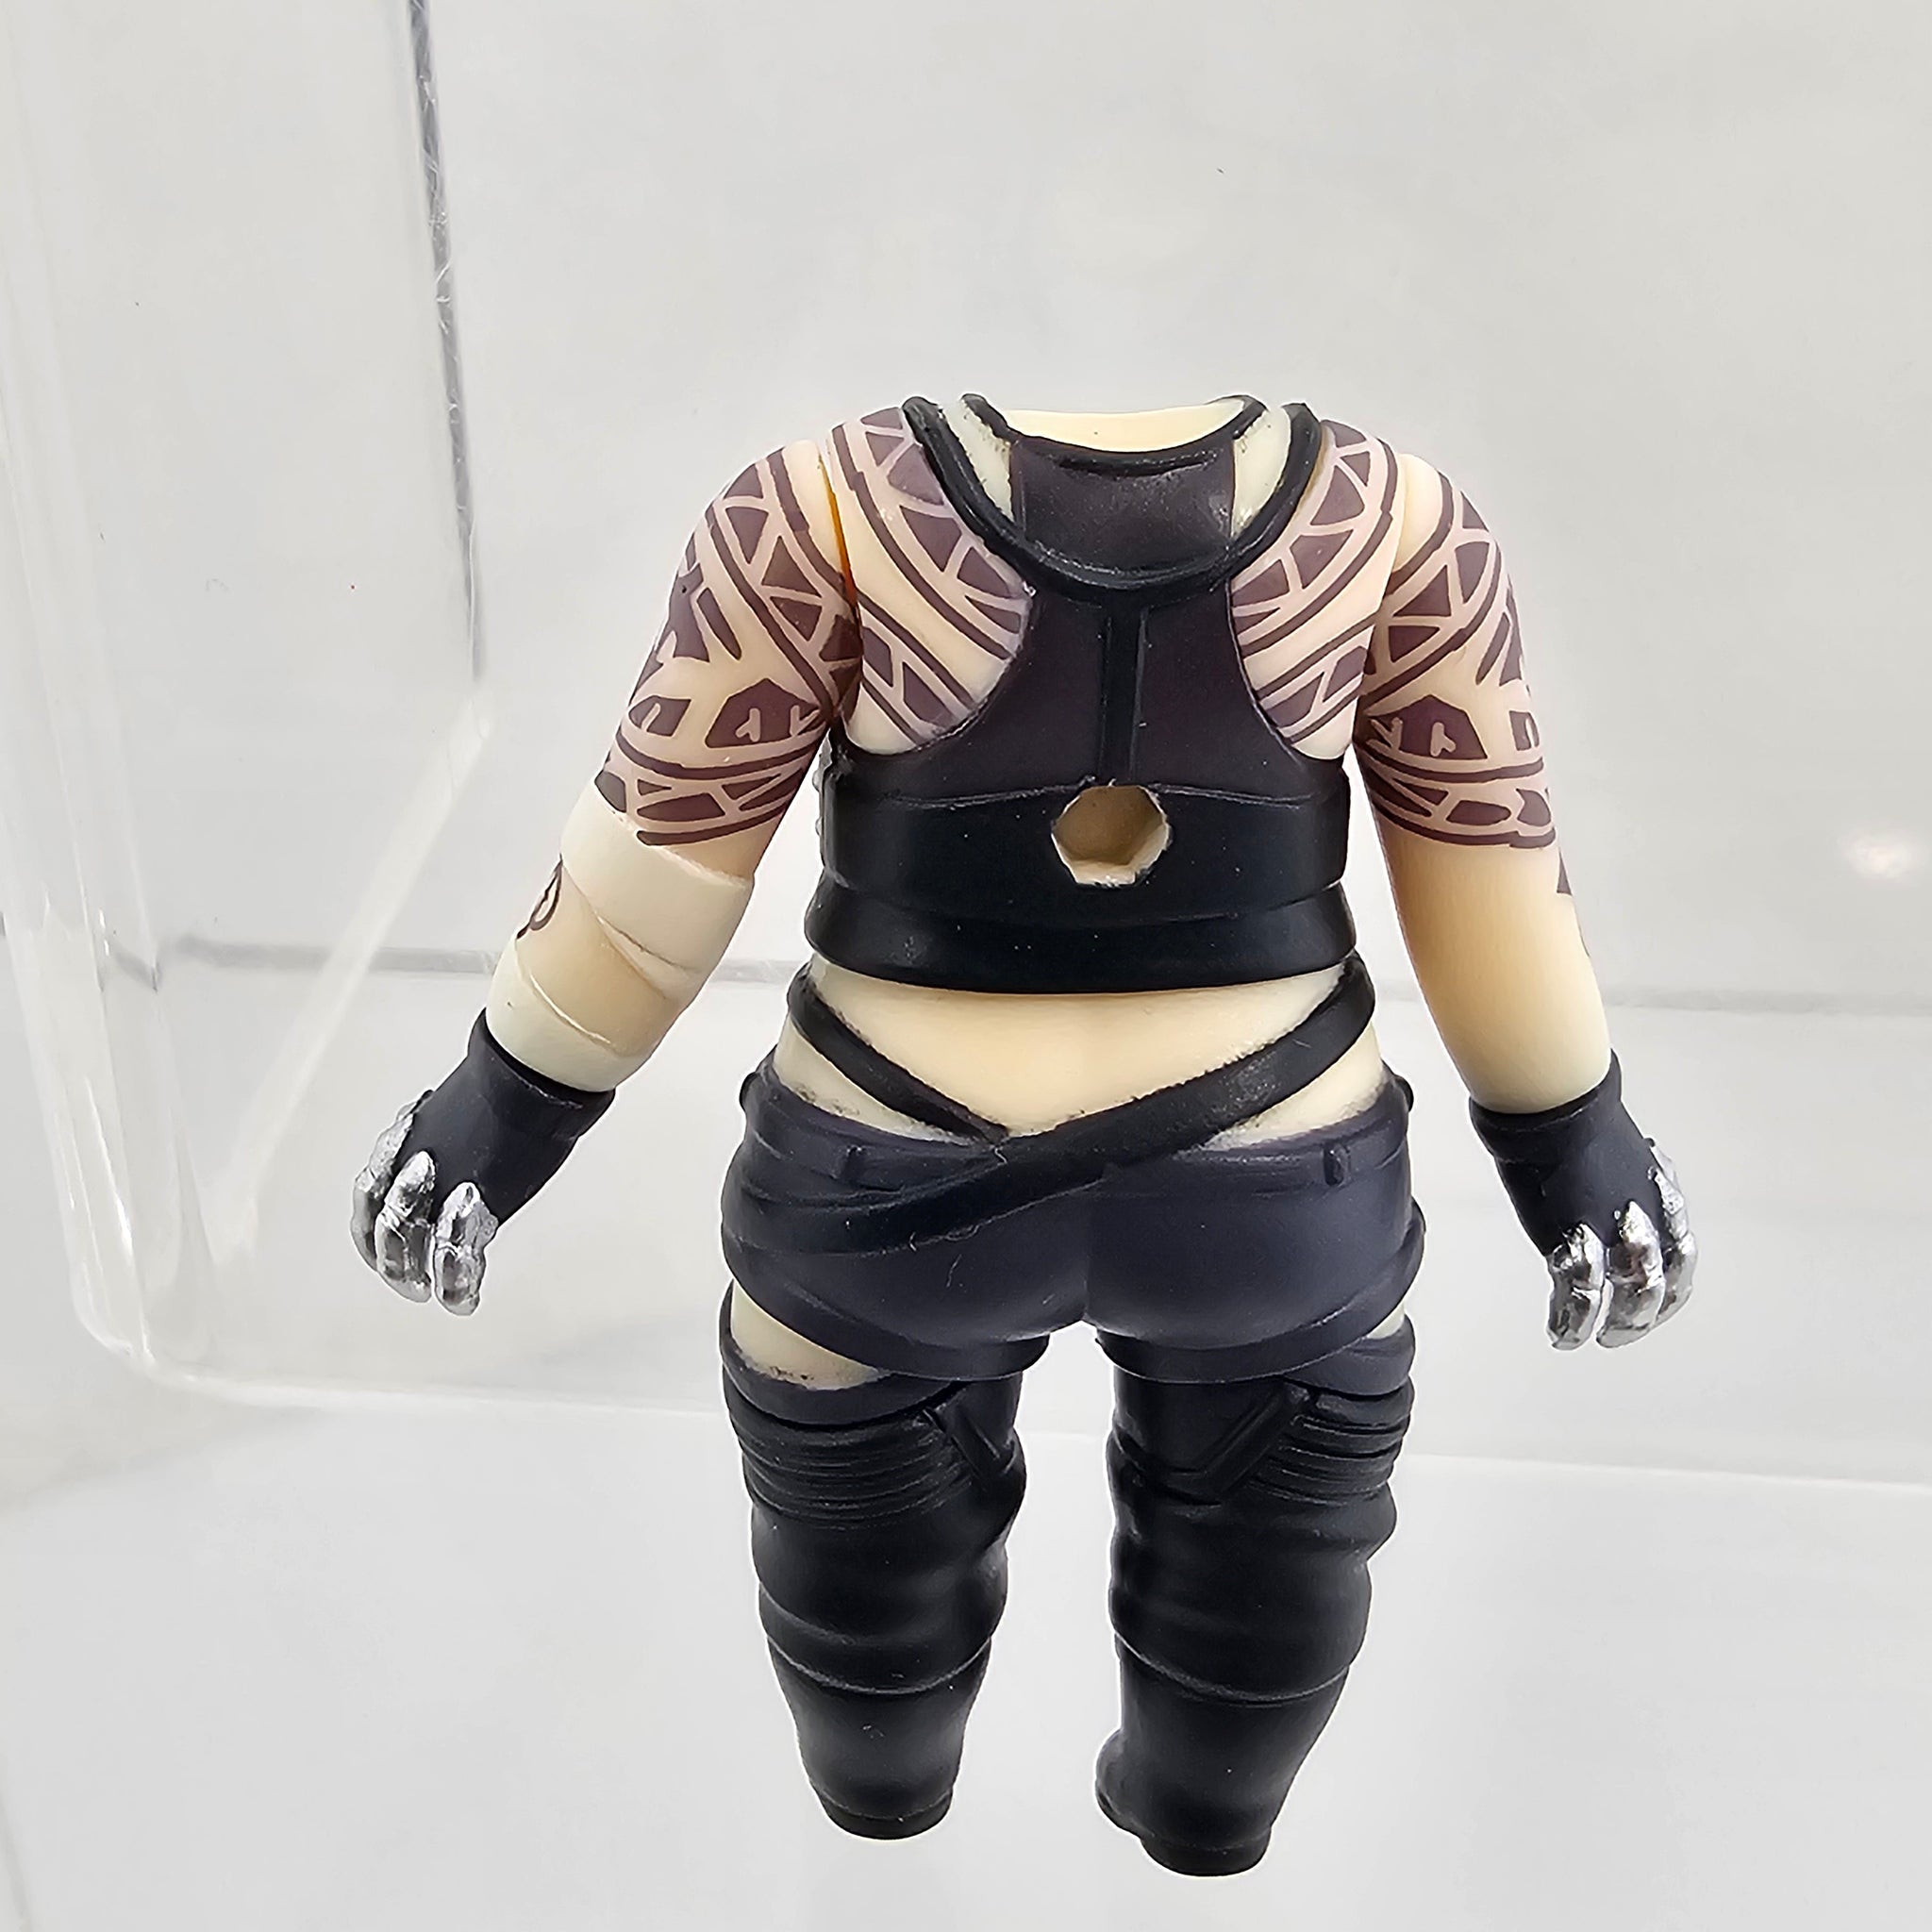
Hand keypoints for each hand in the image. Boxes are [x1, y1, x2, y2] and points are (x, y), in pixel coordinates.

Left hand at [347, 1015, 611, 1317]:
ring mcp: (439, 1185)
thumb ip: (453, 1147)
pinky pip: (454, 1254)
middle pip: (381, 1224)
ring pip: (406, 1241)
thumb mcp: (465, 1120)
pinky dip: (457, 1283)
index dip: (372, 1229)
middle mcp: (411, 1166)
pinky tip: (464, 1301)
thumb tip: (465, 1155)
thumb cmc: (511, 1091)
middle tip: (409, 1282)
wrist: (531, 1076)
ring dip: (417, 1270)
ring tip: (428, 1290)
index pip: (368, 1196)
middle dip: (393, 1259)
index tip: (389, 1249)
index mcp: (405, 1145)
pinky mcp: (472, 1202)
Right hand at [1469, 1056, 1698, 1354]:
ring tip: (1590, 1338)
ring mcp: (1614, 1226)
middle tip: (1619, 1336)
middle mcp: (1646, 1214)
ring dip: (1615, 1325)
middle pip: (1659, 1281)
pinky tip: (1561, 1333)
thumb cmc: (1570, 1118)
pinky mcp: (1578, 1233)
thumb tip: (1611, 1185)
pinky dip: (1572, 1320)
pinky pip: (1581, 1291)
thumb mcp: (1611, 1154)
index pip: (1681, 1255)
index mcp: (1657, 1194)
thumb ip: (1617, 1181)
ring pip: (1631, 1293)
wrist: (1552, 1103)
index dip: (1672, 1289)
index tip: (1655, 1307)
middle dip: (1641, 1316)